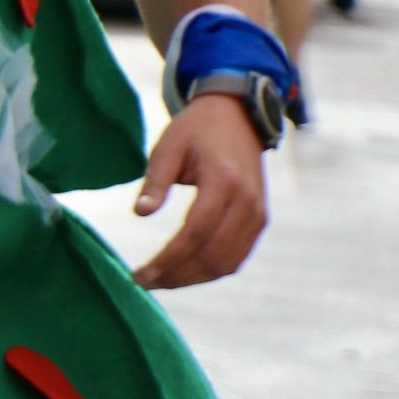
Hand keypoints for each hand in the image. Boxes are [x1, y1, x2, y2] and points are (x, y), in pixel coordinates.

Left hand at [131, 93, 269, 288]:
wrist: (238, 116)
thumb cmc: (196, 130)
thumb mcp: (168, 147)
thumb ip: (155, 181)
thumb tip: (141, 213)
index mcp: (224, 180)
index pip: (194, 233)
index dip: (167, 260)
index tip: (139, 274)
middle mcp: (247, 201)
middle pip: (211, 255)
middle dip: (175, 275)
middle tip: (144, 282)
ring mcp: (258, 213)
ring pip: (226, 264)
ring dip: (192, 279)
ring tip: (161, 281)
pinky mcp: (259, 220)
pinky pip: (236, 258)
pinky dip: (210, 271)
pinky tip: (184, 272)